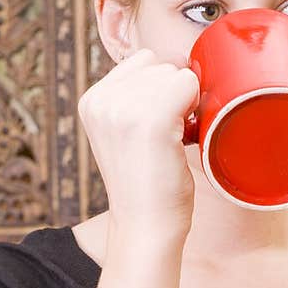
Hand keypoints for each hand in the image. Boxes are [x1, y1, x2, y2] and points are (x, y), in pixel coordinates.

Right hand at [77, 48, 199, 248]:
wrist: (146, 227)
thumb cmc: (147, 185)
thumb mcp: (124, 133)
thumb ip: (134, 100)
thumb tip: (179, 66)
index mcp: (92, 101)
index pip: (142, 61)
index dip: (159, 90)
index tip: (154, 128)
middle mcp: (103, 99)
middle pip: (160, 65)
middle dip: (172, 96)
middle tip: (164, 139)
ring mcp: (125, 107)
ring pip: (176, 74)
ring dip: (185, 104)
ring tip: (171, 141)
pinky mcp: (152, 119)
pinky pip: (190, 86)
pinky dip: (196, 110)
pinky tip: (180, 140)